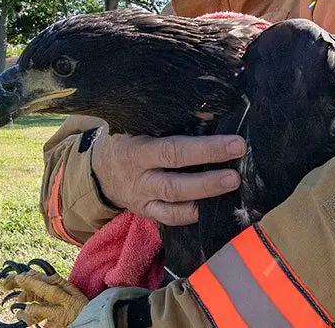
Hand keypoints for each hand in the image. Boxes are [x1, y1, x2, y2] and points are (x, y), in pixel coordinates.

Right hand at [90, 129, 244, 225]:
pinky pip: (171, 219)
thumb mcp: (139, 125)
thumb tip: (208, 114)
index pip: (173, 151)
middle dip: (209, 180)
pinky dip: (192, 215)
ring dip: (205, 197)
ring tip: (231, 188)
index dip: (206, 149)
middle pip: (175, 184)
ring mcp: (142, 200)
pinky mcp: (147, 214)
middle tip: (236, 175)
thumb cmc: (126, 140)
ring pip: (175, 205)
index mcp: (137, 151)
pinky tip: (213, 208)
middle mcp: (139, 179)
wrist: (98, 170)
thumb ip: (168, 122)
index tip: (235, 144)